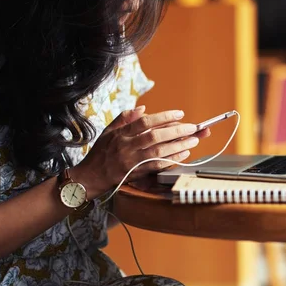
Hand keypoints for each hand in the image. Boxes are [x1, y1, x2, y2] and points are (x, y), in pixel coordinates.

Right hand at [71, 106, 209, 197]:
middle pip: (155, 137)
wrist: (91, 177)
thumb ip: (125, 118)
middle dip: (177, 131)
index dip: (164, 117)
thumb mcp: (109, 131)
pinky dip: (172, 160)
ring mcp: (133, 161)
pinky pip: (158, 166)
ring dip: (179, 145)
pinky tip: (184, 154)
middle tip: (194, 127)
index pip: (145, 123)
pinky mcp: (137, 173)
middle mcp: (127, 147)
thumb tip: (143, 109)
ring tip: (194, 139)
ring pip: (159, 152)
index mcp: (121, 134)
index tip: (180, 114)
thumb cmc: (101, 152)